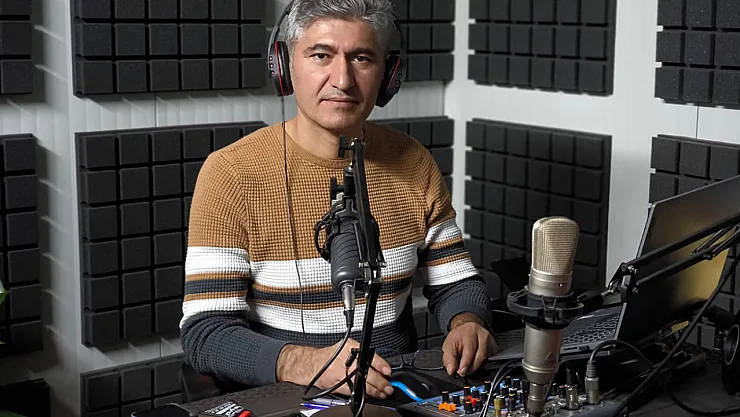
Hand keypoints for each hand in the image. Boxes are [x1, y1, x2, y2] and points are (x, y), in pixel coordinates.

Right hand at [276, 339, 394, 398]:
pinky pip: (352, 391)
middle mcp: (345, 360)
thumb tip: (380, 366)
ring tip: (382, 393)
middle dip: (379, 381)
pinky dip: (362, 394)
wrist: (312, 364)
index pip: (368, 356)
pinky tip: (370, 396)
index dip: (380, 364)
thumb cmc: (330, 356)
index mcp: (349, 347)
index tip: (387, 371)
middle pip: (366, 372)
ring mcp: (340, 373)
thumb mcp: (347, 348)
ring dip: (374, 390)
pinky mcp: (336, 385)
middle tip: (388, 386)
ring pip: (360, 383)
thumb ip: (363, 355)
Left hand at [442, 313, 498, 376]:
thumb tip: (451, 370)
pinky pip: (490, 359)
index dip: (465, 364)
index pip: (469, 351)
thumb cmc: (458, 337)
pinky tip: (476, 363)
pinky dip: (483, 364)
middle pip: (480, 356)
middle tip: (464, 372)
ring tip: (468, 368)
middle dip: (471, 367)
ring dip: (477, 366)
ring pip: (486, 359)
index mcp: (470, 332)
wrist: (467, 330)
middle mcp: (482, 335)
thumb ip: (449, 359)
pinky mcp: (494, 346)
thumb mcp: (448, 346)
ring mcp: (490, 340)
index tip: (461, 372)